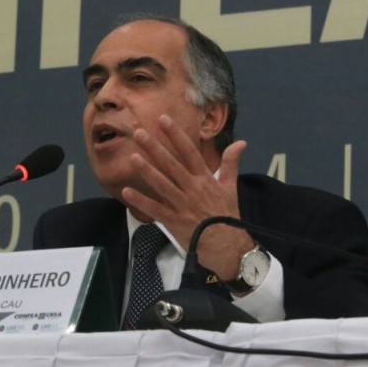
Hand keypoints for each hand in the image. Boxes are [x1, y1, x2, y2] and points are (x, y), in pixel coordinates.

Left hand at [119, 115, 254, 280]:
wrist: (227, 246)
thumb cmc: (227, 215)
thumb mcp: (231, 187)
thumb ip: (231, 163)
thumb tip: (241, 142)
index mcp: (205, 179)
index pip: (189, 152)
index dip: (176, 135)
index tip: (163, 120)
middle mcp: (192, 189)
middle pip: (171, 165)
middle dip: (155, 148)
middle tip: (139, 132)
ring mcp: (182, 205)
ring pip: (162, 184)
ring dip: (146, 170)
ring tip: (132, 157)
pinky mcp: (173, 220)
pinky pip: (155, 209)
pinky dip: (141, 201)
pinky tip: (127, 191)